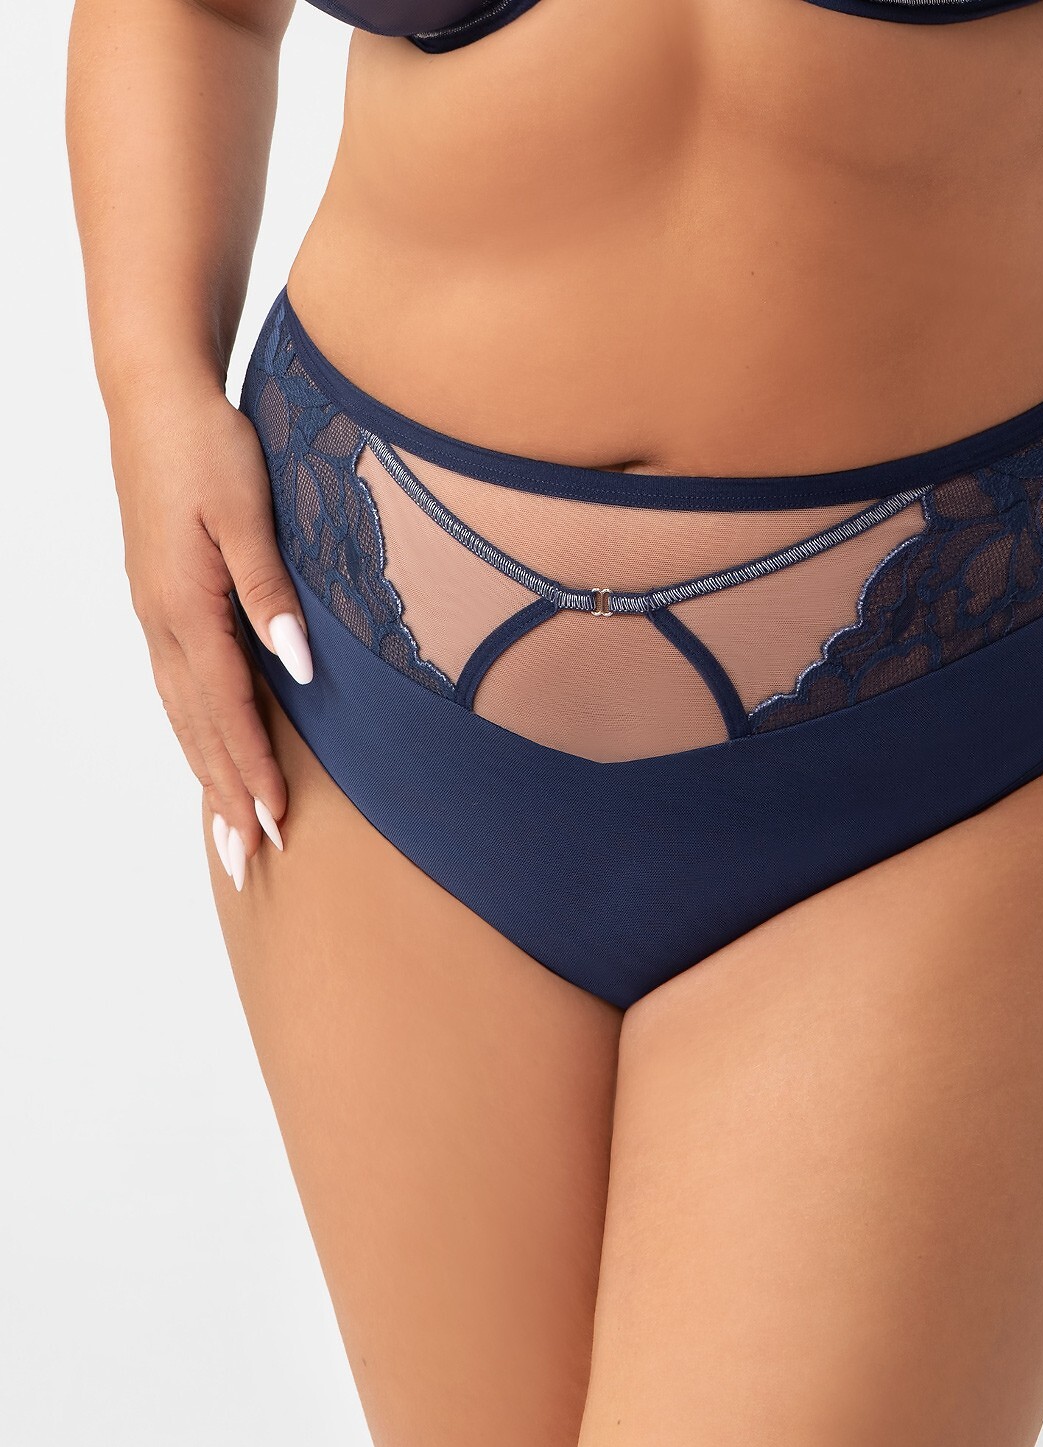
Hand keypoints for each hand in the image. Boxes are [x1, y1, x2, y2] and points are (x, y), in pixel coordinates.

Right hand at [109, 376, 312, 889]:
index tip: (276, 823)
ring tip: (228, 835)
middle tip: (248, 864)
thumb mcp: (247, 511)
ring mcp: (156, 616)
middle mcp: (163, 622)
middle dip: (224, 799)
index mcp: (185, 605)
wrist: (156, 398)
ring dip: (207, 777)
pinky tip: (209, 756)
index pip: (227, 707)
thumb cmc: (208, 447)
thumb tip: (298, 665)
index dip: (252, 769)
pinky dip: (195, 736)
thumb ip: (271, 592)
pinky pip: (179, 690)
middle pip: (197, 729)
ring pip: (183, 716)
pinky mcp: (161, 604)